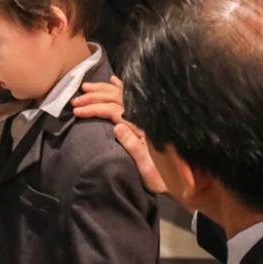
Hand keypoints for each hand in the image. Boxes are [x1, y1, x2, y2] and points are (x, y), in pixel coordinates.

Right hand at [72, 75, 167, 193]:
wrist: (187, 183)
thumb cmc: (164, 179)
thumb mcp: (147, 169)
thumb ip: (133, 147)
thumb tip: (117, 126)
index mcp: (142, 126)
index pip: (112, 110)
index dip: (93, 109)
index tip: (77, 111)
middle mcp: (143, 116)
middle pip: (114, 99)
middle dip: (93, 97)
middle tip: (75, 100)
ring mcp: (145, 115)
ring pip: (120, 94)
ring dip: (102, 89)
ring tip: (85, 87)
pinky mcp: (147, 118)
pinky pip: (132, 95)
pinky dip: (120, 86)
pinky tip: (112, 80)